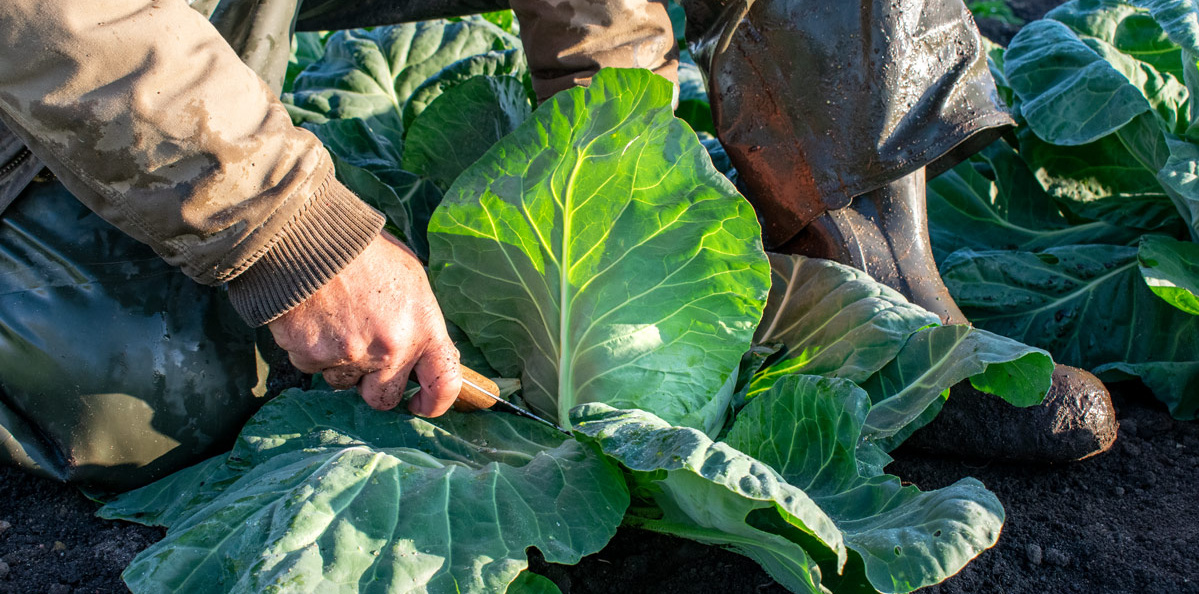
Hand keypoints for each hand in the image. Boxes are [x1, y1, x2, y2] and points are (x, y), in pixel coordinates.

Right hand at [267, 232, 460, 415]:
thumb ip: (419, 322)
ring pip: (344, 383)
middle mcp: (391, 349)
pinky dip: (313, 350)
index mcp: (423, 327)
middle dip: (374, 385)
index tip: (421, 404)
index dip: (435, 403)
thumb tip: (423, 355)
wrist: (308, 238)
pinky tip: (314, 319)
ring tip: (336, 322)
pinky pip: (314, 368)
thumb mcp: (411, 279)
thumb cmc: (363, 253)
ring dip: (341, 363)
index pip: (444, 384)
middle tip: (364, 356)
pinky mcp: (313, 357)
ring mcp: (350, 356)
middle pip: (384, 398)